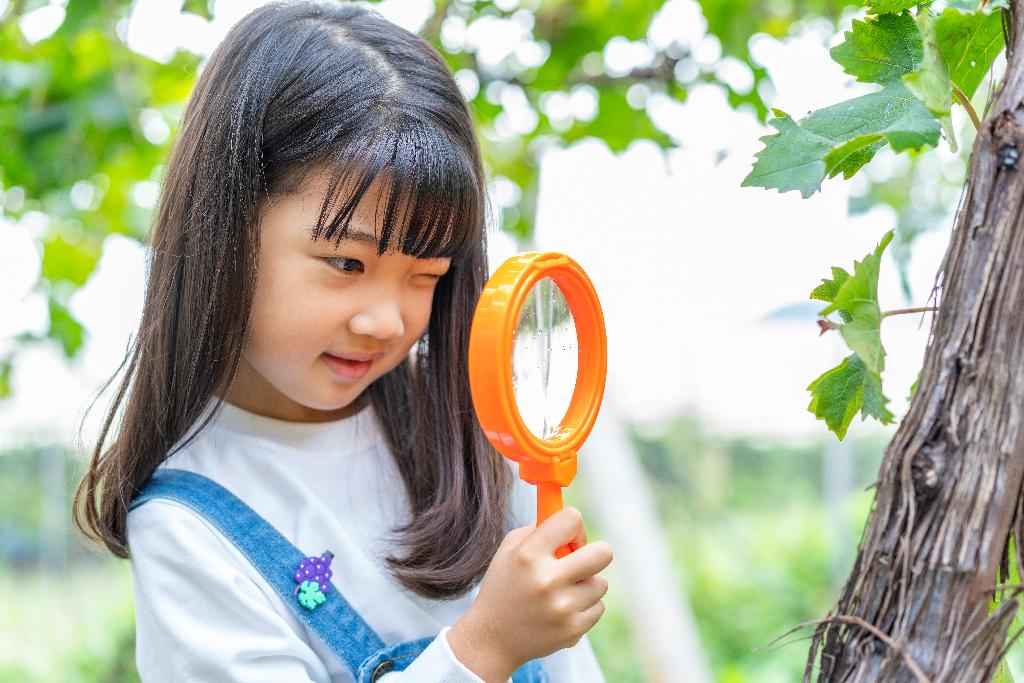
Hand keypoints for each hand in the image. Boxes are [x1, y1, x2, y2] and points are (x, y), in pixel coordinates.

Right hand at [446, 507, 612, 681]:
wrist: (492, 638)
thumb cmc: (505, 585)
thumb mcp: (510, 550)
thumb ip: (541, 530)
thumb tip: (575, 522)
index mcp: (528, 554)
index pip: (572, 519)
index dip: (574, 527)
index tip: (569, 538)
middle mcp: (547, 579)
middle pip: (603, 553)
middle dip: (596, 552)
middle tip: (581, 561)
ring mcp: (562, 607)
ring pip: (601, 583)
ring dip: (586, 584)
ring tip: (563, 591)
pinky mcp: (572, 629)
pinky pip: (598, 607)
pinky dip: (584, 607)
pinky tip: (562, 610)